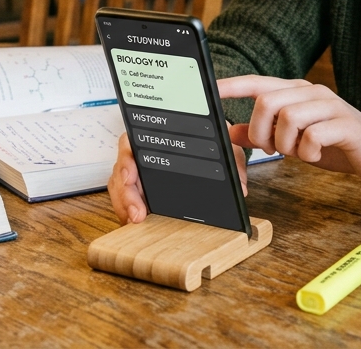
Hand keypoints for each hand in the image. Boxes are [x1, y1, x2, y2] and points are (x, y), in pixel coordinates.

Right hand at [108, 131, 248, 224]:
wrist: (211, 148)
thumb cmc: (213, 143)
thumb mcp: (225, 148)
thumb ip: (233, 163)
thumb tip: (240, 188)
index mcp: (159, 137)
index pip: (131, 144)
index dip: (127, 161)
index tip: (131, 176)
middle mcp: (143, 153)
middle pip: (121, 170)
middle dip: (125, 194)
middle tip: (137, 213)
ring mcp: (139, 172)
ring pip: (120, 186)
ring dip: (125, 205)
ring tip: (135, 220)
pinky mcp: (140, 189)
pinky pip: (125, 198)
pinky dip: (127, 210)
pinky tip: (134, 221)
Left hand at [219, 75, 360, 188]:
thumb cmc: (338, 144)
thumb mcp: (295, 140)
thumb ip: (266, 133)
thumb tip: (232, 130)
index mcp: (298, 93)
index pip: (259, 83)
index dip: (233, 86)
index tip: (209, 90)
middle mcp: (313, 93)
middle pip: (268, 100)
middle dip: (261, 130)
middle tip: (271, 148)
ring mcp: (331, 106)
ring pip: (289, 116)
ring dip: (285, 143)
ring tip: (297, 152)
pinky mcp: (346, 124)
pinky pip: (313, 134)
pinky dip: (307, 151)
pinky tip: (315, 155)